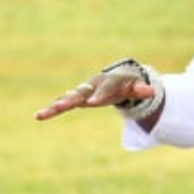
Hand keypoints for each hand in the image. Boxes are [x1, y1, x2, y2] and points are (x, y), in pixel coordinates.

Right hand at [34, 69, 155, 120]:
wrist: (118, 77)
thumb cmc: (129, 84)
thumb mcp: (137, 87)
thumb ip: (143, 90)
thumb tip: (152, 91)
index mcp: (109, 81)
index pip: (105, 88)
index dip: (100, 94)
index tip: (93, 103)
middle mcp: (93, 85)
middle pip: (81, 92)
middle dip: (71, 99)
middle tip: (60, 106)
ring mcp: (84, 91)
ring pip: (68, 98)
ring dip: (56, 106)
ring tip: (42, 114)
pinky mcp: (78, 98)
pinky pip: (64, 104)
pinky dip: (53, 109)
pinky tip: (40, 116)